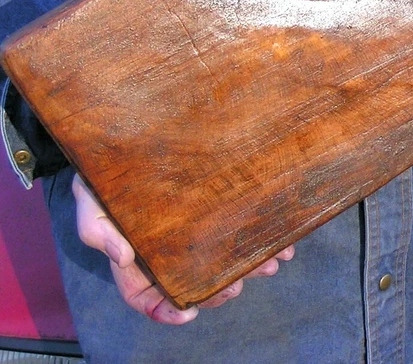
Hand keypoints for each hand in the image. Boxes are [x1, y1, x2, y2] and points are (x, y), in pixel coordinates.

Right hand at [73, 173, 294, 324]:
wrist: (126, 139)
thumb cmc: (101, 178)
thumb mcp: (90, 201)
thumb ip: (97, 230)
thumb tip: (122, 257)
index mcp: (136, 258)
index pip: (145, 296)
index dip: (165, 310)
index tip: (189, 313)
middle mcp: (167, 250)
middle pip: (192, 282)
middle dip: (216, 290)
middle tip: (236, 287)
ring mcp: (193, 229)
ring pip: (222, 259)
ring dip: (248, 267)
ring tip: (270, 265)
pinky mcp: (215, 207)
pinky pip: (239, 228)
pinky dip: (261, 238)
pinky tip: (283, 240)